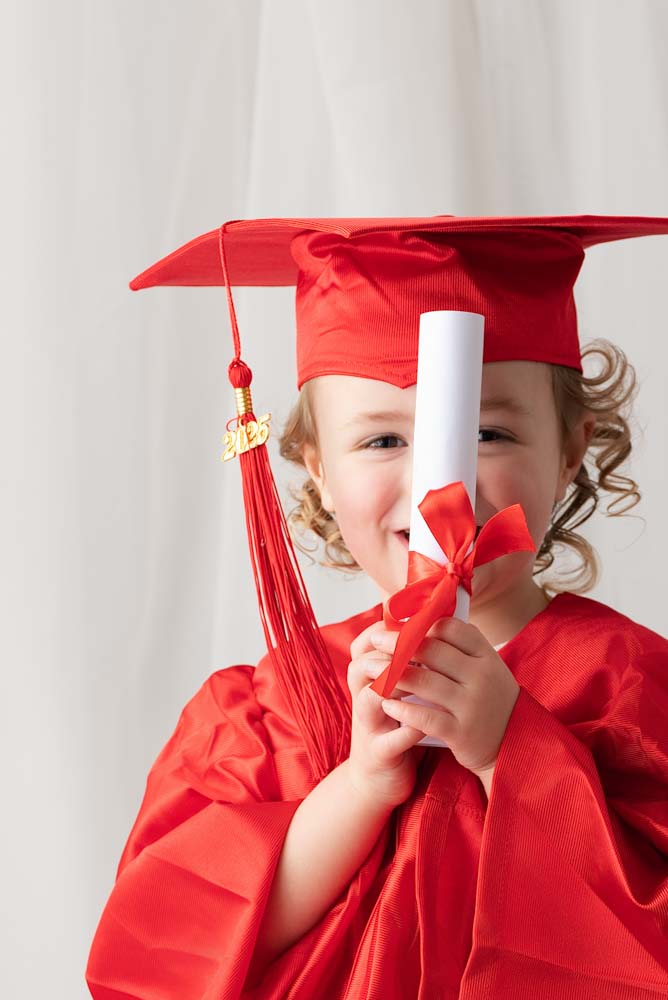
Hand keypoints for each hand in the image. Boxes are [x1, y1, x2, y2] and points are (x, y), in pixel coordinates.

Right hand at [346, 620, 425, 808]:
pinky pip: (389, 741)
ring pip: (368, 699)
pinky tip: (424, 724)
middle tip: (414, 647)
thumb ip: (408, 665)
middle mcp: (363, 699)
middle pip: (360, 666)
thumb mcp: (397, 693)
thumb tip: (433, 627)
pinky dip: (406, 731)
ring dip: (391, 686)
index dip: (381, 633)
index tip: (408, 624)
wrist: (379, 779)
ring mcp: (368, 727)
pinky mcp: (378, 754)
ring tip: (416, 679)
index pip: (363, 647)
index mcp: (367, 681)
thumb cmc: (396, 727)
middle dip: (387, 654)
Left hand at [369, 617, 519, 776]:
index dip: (422, 625)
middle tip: (376, 638)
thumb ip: (460, 648)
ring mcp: (471, 705)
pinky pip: (424, 717)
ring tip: (371, 670)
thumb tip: (422, 624)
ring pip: (424, 681)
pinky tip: (386, 704)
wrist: (514, 744)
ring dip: (392, 674)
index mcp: (486, 656)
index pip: (450, 628)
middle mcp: (481, 676)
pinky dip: (402, 709)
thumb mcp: (486, 667)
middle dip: (398, 643)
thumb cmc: (491, 699)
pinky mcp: (461, 733)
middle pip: (432, 650)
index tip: (400, 626)